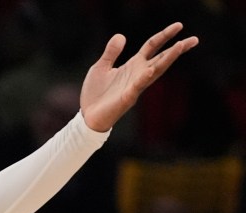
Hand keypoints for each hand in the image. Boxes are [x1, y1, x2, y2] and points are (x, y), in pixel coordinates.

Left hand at [80, 22, 197, 131]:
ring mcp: (135, 86)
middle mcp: (138, 74)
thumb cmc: (95, 94)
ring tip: (180, 46)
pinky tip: (149, 70)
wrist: (87, 117)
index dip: (164, 35)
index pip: (152, 46)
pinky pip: (137, 87)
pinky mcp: (127, 98)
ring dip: (168, 59)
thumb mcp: (101, 67)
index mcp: (133, 65)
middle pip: (162, 58)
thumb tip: (121, 35)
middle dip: (177, 49)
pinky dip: (143, 79)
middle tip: (194, 39)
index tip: (180, 26)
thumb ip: (111, 52)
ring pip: (155, 70)